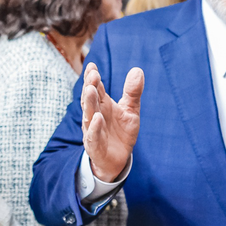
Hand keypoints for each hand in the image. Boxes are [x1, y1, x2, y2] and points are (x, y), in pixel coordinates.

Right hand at [81, 63, 143, 181]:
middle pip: (90, 99)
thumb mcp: (131, 110)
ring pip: (88, 115)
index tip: (92, 66)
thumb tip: (137, 70)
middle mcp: (94, 115)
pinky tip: (97, 118)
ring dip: (89, 103)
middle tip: (92, 75)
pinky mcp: (95, 146)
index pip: (95, 88)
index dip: (93, 77)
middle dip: (90, 87)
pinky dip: (94, 127)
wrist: (119, 159)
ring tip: (90, 90)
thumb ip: (132, 92)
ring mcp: (92, 130)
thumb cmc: (121, 132)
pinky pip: (93, 136)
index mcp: (102, 104)